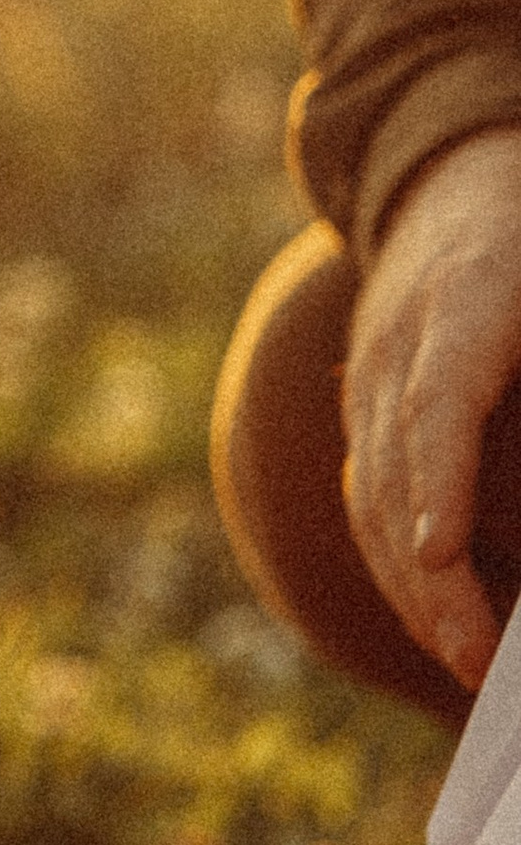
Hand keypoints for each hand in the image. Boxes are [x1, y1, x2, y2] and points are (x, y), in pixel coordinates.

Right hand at [343, 127, 520, 689]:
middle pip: (400, 469)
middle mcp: (398, 346)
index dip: (437, 479)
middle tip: (477, 656)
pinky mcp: (366, 413)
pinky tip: (438, 619)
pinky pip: (369, 498)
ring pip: (374, 498)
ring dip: (414, 589)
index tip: (441, 552)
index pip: (440, 400)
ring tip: (466, 661)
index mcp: (462, 301)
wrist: (454, 183)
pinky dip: (397, 566)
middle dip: (432, 574)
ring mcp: (369, 380)